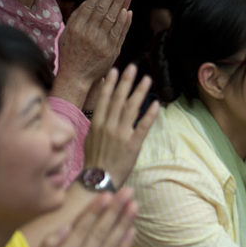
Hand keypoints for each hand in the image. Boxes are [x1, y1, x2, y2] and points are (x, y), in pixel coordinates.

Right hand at [27, 188, 137, 246]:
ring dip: (125, 223)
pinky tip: (132, 231)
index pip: (83, 229)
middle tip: (127, 192)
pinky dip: (125, 245)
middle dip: (115, 210)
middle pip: (101, 233)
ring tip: (134, 206)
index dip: (96, 210)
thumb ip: (51, 244)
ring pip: (112, 244)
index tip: (106, 194)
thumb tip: (69, 225)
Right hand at [56, 0, 132, 107]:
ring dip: (121, 4)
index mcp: (77, 27)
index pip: (92, 4)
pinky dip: (125, 22)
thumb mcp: (67, 33)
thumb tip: (90, 1)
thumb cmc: (70, 53)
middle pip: (104, 9)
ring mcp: (101, 43)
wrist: (75, 77)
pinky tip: (128, 11)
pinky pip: (120, 33)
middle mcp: (89, 33)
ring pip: (113, 19)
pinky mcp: (111, 52)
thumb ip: (78, 17)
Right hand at [84, 65, 159, 186]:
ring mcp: (121, 135)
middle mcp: (109, 126)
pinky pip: (143, 126)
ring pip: (132, 108)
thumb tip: (101, 108)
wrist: (98, 179)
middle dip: (126, 81)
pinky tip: (156, 104)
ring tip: (147, 79)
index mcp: (97, 124)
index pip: (105, 99)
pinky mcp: (133, 145)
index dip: (110, 83)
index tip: (115, 70)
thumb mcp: (90, 138)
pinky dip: (149, 115)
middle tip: (133, 67)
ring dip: (140, 92)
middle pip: (119, 99)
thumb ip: (97, 122)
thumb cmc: (94, 160)